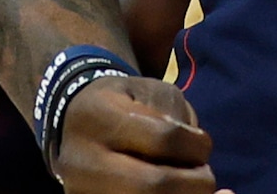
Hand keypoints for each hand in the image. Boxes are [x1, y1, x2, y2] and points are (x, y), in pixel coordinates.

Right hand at [60, 69, 222, 191]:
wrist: (73, 125)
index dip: (195, 146)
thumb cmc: (121, 105)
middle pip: (151, 186)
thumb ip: (177, 120)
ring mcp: (81, 191)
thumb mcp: (149, 92)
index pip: (163, 138)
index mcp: (100, 116)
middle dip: (192, 185)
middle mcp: (83, 159)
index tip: (202, 145)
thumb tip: (199, 163)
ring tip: (186, 186)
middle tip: (203, 177)